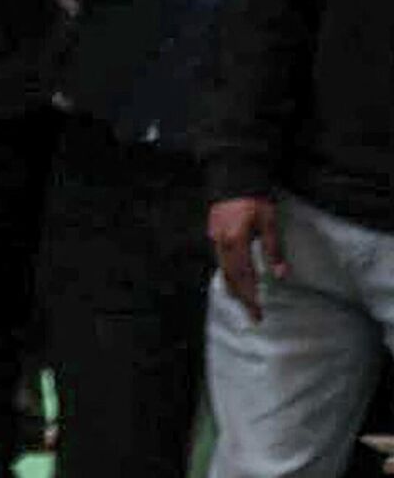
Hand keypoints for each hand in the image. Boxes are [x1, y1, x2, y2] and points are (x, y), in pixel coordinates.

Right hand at [209, 195, 287, 322]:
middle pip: (232, 278)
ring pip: (224, 270)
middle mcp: (222, 244)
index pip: (245, 277)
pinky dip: (229, 274)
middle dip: (243, 298)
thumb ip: (273, 249)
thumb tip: (281, 276)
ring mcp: (216, 239)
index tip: (259, 313)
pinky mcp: (214, 234)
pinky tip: (235, 280)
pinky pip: (220, 260)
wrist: (233, 178)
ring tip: (244, 303)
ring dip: (235, 288)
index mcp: (235, 242)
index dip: (252, 296)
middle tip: (254, 316)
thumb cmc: (254, 201)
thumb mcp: (269, 223)